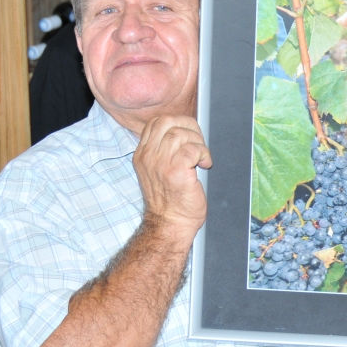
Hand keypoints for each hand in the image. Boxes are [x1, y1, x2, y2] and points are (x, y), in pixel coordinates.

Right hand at [133, 114, 211, 235]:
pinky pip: (192, 149)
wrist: (170, 224)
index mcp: (142, 155)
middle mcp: (148, 156)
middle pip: (167, 121)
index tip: (189, 135)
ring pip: (180, 134)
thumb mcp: (158, 171)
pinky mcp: (175, 171)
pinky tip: (205, 165)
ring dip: (198, 143)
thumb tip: (186, 132)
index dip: (177, 123)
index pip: (156, 123)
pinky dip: (203, 154)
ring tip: (201, 158)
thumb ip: (164, 152)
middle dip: (188, 127)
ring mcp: (160, 163)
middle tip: (198, 143)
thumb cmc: (170, 201)